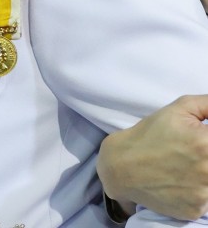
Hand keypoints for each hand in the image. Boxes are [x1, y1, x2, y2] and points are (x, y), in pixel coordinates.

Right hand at [97, 95, 207, 220]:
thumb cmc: (149, 135)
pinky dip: (197, 191)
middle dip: (205, 154)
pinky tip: (180, 182)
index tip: (201, 139)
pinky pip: (206, 200)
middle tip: (190, 152)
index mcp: (207, 143)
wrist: (120, 167)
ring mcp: (203, 194)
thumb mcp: (178, 109)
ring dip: (203, 173)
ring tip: (184, 167)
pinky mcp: (196, 210)